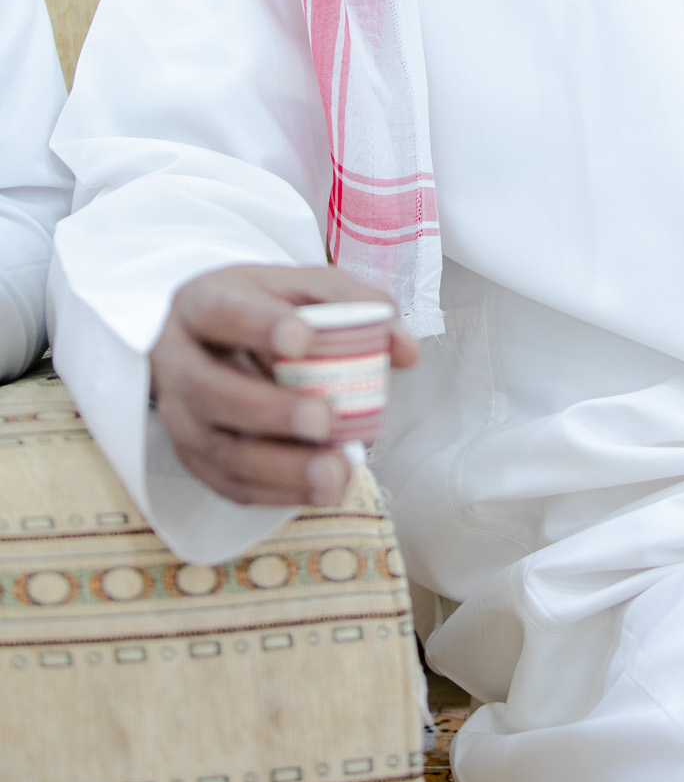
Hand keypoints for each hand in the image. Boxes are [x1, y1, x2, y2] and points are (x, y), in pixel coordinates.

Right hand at [149, 263, 419, 508]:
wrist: (207, 339)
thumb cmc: (263, 308)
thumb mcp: (302, 288)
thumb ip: (355, 306)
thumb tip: (405, 351)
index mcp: (204, 303)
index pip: (223, 312)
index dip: (260, 326)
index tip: (303, 339)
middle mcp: (180, 362)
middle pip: (211, 390)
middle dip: (269, 410)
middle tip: (324, 420)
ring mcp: (181, 416)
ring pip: (219, 450)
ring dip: (280, 467)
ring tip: (335, 473)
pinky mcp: (195, 458)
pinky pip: (230, 484)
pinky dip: (278, 492)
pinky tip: (321, 490)